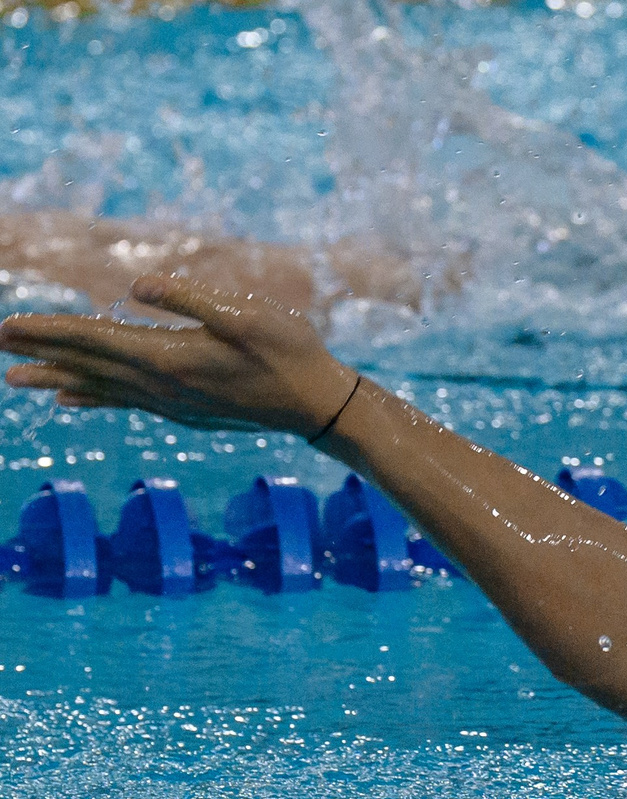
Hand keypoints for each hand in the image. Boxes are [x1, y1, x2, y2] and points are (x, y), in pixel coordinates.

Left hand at [0, 273, 358, 437]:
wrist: (321, 406)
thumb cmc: (291, 351)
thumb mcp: (247, 315)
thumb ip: (191, 298)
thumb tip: (137, 286)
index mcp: (172, 357)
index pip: (98, 340)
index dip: (51, 332)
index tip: (8, 326)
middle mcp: (163, 386)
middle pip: (90, 366)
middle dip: (41, 353)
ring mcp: (173, 403)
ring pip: (102, 388)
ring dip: (57, 379)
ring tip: (16, 378)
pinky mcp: (184, 410)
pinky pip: (125, 402)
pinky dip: (93, 398)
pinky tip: (70, 399)